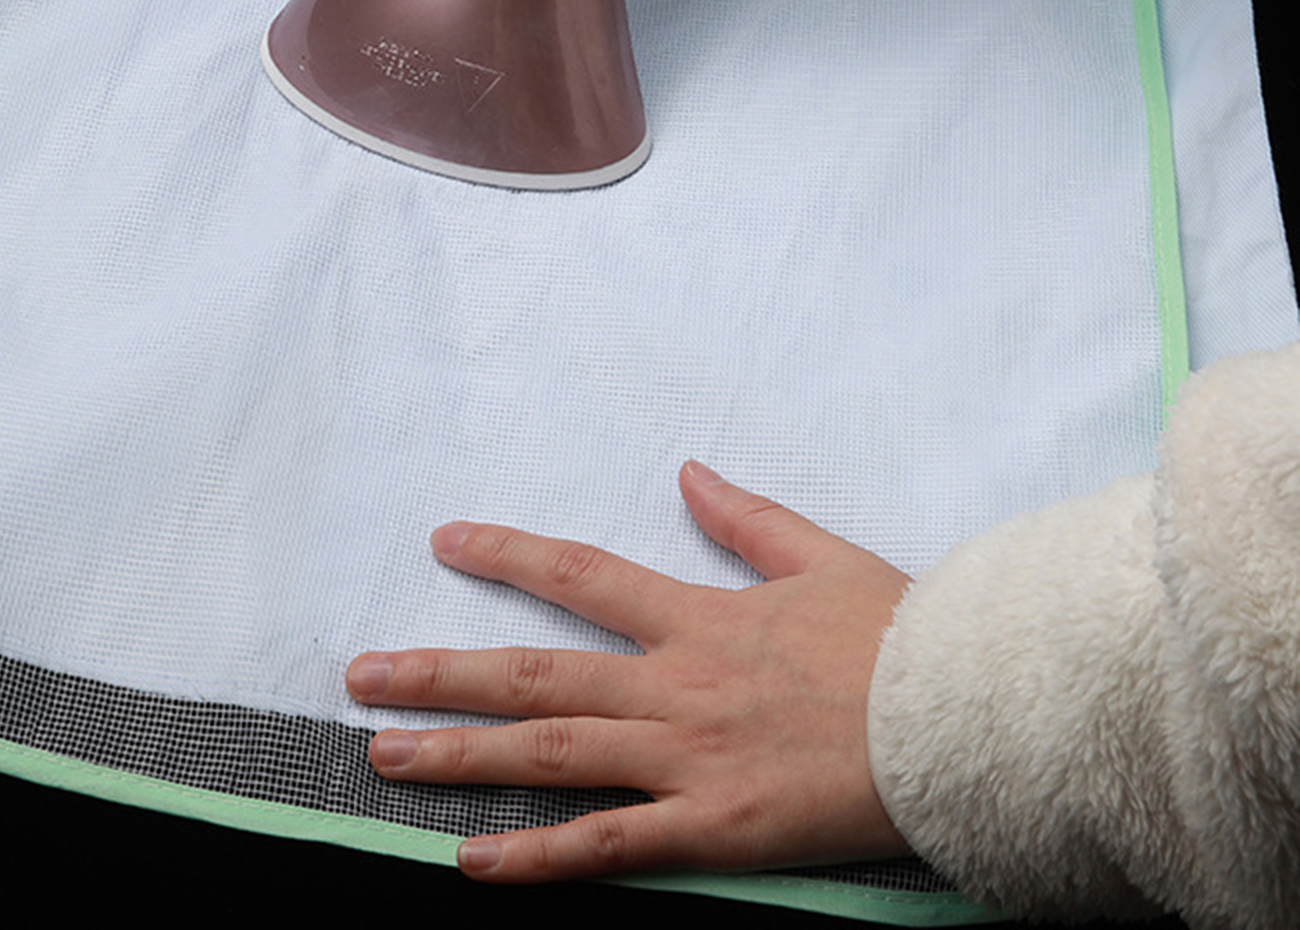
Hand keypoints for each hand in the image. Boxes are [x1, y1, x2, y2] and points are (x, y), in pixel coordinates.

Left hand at [345, 460, 911, 883]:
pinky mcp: (717, 828)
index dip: (507, 555)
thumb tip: (686, 469)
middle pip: (535, 675)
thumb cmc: (902, 639)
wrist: (969, 718)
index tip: (445, 541)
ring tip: (381, 752)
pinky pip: (610, 845)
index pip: (580, 575)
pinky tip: (472, 860)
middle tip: (360, 675)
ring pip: (552, 755)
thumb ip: (746, 517)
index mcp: (700, 617)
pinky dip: (538, 855)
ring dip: (460, 754)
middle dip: (441, 672)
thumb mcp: (822, 556)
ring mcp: (688, 759)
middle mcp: (676, 684)